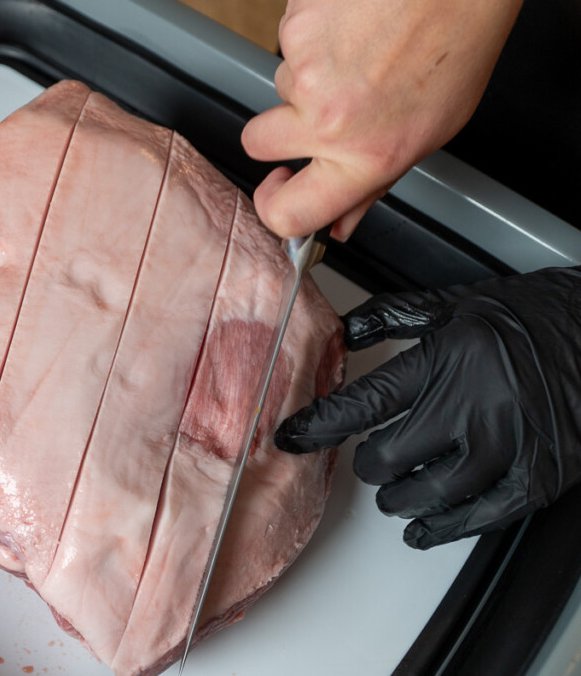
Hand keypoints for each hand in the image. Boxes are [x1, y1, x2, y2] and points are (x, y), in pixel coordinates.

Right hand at [241, 0, 524, 239]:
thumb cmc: (456, 41)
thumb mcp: (430, 131)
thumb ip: (374, 182)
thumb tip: (341, 219)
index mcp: (366, 156)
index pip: (288, 213)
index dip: (274, 206)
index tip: (280, 190)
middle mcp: (330, 118)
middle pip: (257, 142)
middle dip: (276, 129)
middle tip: (314, 108)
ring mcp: (306, 70)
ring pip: (281, 83)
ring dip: (310, 71)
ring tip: (359, 49)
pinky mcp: (294, 26)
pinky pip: (288, 40)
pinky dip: (314, 33)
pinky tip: (352, 23)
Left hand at [274, 268, 580, 548]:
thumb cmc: (537, 314)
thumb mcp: (459, 302)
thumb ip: (394, 315)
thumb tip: (343, 330)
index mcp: (451, 358)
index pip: (366, 402)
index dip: (320, 425)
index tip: (291, 438)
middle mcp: (478, 403)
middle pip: (394, 455)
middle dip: (369, 465)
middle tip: (367, 462)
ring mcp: (511, 444)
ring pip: (432, 492)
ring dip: (400, 500)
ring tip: (393, 495)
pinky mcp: (540, 475)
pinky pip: (480, 515)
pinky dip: (444, 529)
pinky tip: (423, 529)